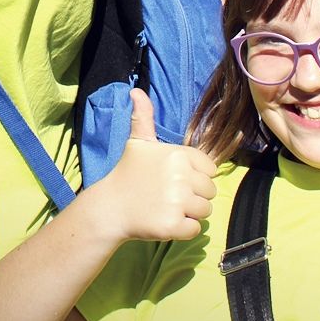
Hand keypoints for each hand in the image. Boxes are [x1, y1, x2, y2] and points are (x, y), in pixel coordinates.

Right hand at [89, 89, 217, 242]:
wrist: (110, 208)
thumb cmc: (127, 173)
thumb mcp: (137, 143)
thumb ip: (143, 117)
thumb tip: (136, 91)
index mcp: (178, 155)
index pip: (209, 170)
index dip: (194, 176)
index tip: (173, 178)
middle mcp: (180, 177)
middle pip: (210, 191)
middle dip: (193, 195)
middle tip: (167, 195)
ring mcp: (177, 203)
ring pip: (205, 211)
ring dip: (189, 213)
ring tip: (166, 207)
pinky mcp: (173, 226)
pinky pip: (195, 230)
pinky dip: (183, 230)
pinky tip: (164, 221)